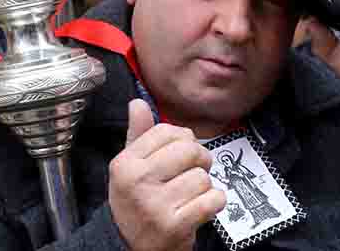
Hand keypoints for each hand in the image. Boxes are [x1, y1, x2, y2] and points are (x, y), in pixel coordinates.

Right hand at [108, 100, 224, 250]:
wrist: (130, 247)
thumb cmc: (135, 201)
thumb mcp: (129, 168)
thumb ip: (137, 135)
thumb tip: (137, 103)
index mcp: (125, 163)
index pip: (165, 132)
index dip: (182, 139)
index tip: (181, 153)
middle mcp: (138, 182)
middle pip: (188, 150)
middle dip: (200, 159)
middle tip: (196, 170)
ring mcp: (156, 205)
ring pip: (202, 177)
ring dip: (205, 185)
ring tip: (192, 193)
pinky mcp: (176, 225)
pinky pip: (212, 200)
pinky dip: (214, 202)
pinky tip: (201, 207)